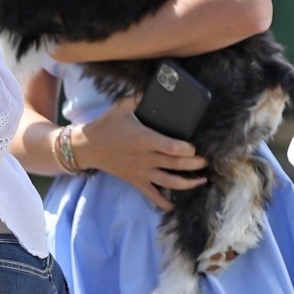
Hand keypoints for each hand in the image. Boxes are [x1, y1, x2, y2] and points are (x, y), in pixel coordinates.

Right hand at [73, 97, 205, 210]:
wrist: (88, 147)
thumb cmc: (107, 125)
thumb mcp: (122, 106)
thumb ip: (140, 98)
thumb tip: (156, 88)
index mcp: (144, 139)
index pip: (172, 147)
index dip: (187, 149)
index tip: (194, 147)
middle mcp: (145, 157)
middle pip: (176, 165)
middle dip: (195, 165)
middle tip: (205, 162)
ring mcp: (141, 172)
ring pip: (169, 182)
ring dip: (187, 183)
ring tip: (201, 180)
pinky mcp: (135, 181)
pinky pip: (151, 195)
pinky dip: (163, 202)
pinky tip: (173, 205)